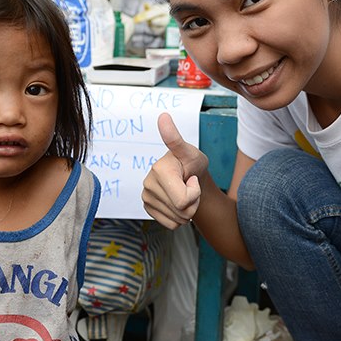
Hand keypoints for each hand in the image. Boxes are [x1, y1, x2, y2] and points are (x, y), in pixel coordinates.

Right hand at [141, 113, 208, 227]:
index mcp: (159, 170)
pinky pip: (171, 224)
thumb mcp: (191, 152)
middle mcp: (148, 183)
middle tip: (191, 187)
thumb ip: (176, 140)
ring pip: (178, 220)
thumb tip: (163, 116)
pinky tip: (176, 202)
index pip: (183, 201)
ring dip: (187, 210)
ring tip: (184, 193)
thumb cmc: (192, 163)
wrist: (189, 176)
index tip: (191, 178)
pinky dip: (179, 217)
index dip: (194, 193)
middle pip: (182, 211)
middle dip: (193, 203)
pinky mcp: (147, 208)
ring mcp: (146, 196)